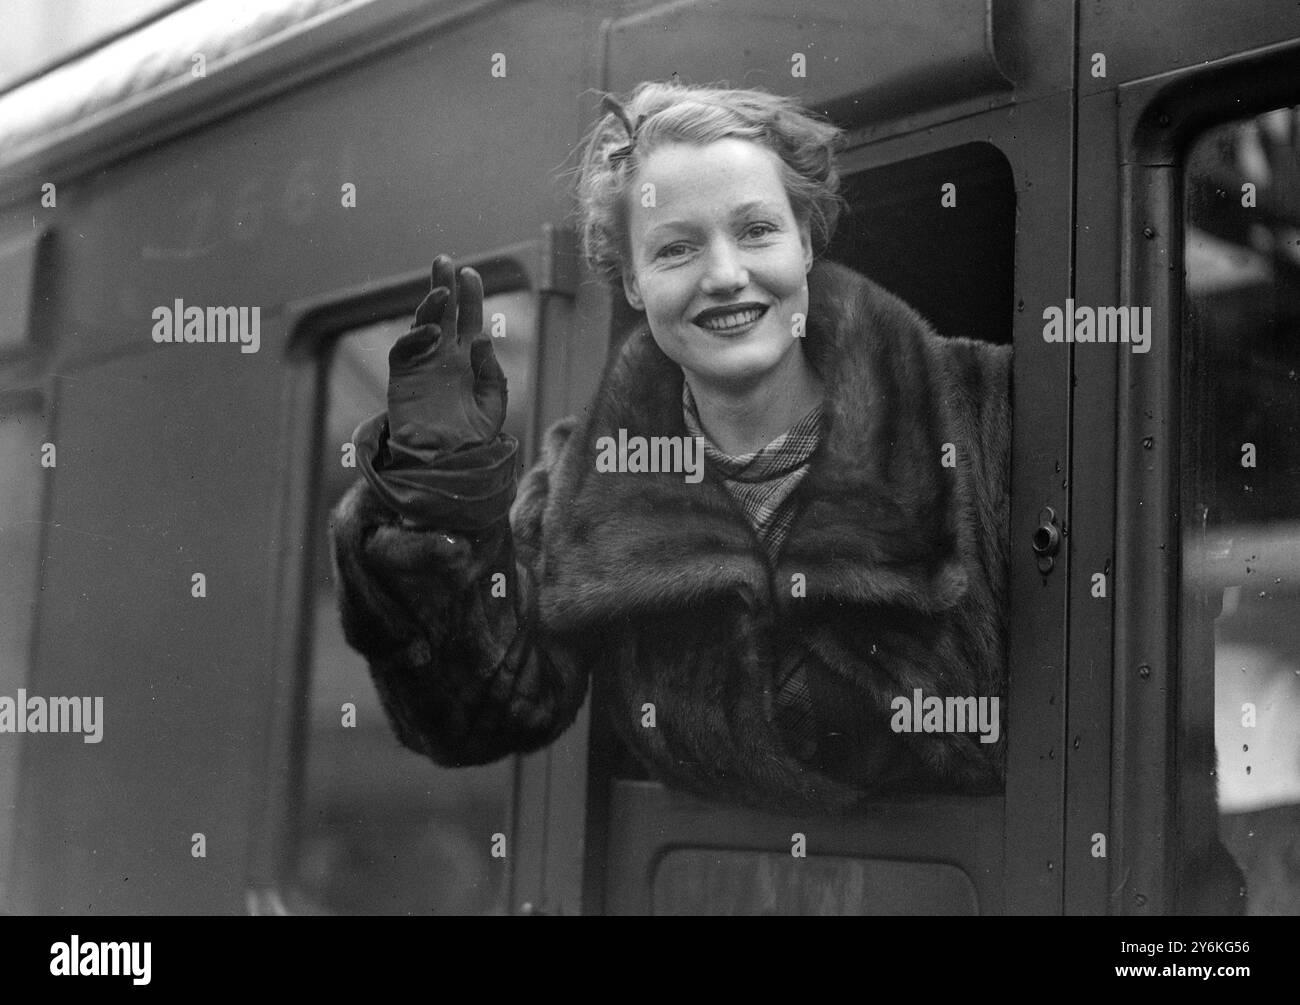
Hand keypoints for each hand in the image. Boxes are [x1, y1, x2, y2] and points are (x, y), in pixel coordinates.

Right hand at [385, 255, 508, 460]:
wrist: (447, 462)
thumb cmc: (473, 435)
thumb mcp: (494, 402)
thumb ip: (491, 371)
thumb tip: (479, 339)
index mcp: (467, 358)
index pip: (468, 318)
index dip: (469, 295)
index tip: (471, 274)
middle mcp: (443, 355)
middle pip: (442, 312)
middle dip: (443, 285)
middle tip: (444, 261)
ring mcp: (421, 364)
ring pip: (422, 324)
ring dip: (431, 306)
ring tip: (443, 293)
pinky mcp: (402, 377)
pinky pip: (405, 349)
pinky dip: (416, 337)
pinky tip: (434, 333)